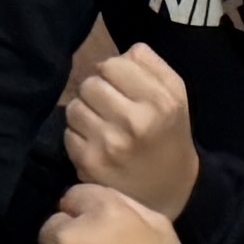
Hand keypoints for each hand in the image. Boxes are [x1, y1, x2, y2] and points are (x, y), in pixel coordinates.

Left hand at [60, 37, 200, 216]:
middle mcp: (135, 121)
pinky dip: (78, 135)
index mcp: (160, 101)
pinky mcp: (90, 163)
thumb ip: (152, 65)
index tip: (119, 85)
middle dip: (96, 91)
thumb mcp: (175, 96)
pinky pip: (68, 133)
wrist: (169, 190)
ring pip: (74, 107)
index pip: (111, 65)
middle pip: (89, 84)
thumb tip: (123, 52)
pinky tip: (96, 143)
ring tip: (101, 123)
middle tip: (108, 105)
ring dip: (84, 112)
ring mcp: (110, 143)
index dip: (111, 72)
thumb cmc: (168, 134)